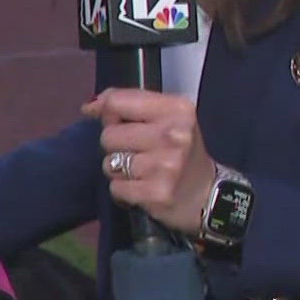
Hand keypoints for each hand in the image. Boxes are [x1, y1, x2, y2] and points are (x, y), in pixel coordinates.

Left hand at [82, 89, 215, 234]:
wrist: (210, 198)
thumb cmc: (184, 153)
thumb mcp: (169, 118)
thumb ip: (130, 105)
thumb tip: (89, 106)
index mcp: (177, 109)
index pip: (117, 101)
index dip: (108, 112)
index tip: (114, 121)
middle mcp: (173, 135)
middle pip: (108, 135)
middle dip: (116, 146)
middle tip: (140, 153)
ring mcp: (165, 166)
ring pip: (109, 163)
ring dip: (119, 170)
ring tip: (143, 172)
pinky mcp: (156, 193)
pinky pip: (115, 188)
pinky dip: (124, 192)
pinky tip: (143, 189)